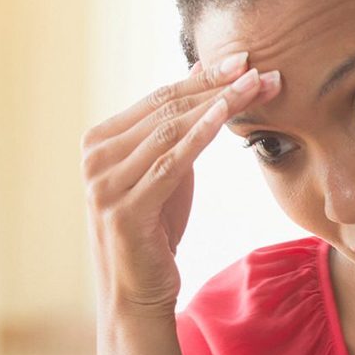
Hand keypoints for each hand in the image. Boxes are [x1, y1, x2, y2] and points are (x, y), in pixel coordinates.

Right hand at [81, 55, 279, 317]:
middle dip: (217, 85)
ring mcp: (104, 183)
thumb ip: (178, 129)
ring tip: (256, 87)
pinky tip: (227, 115)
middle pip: (166, 109)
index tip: (245, 60)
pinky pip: (170, 164)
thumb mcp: (168, 173)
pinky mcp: (123, 209)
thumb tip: (204, 76)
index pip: (159, 98)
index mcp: (101, 141)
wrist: (137, 295)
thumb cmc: (155, 233)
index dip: (204, 77)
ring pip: (170, 131)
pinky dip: (200, 135)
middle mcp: (95, 157)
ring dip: (218, 104)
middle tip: (258, 68)